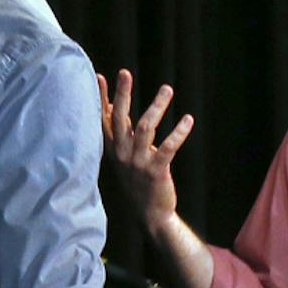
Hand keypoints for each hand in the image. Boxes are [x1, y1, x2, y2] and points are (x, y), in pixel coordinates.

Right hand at [102, 69, 192, 233]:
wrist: (149, 215)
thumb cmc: (138, 182)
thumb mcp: (123, 157)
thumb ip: (119, 133)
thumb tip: (112, 106)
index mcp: (113, 150)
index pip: (104, 119)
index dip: (101, 98)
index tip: (99, 77)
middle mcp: (122, 154)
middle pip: (120, 118)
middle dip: (122, 94)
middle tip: (125, 72)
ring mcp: (138, 163)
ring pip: (145, 128)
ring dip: (157, 106)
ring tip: (167, 89)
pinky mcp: (156, 171)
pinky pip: (168, 147)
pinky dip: (179, 132)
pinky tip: (188, 120)